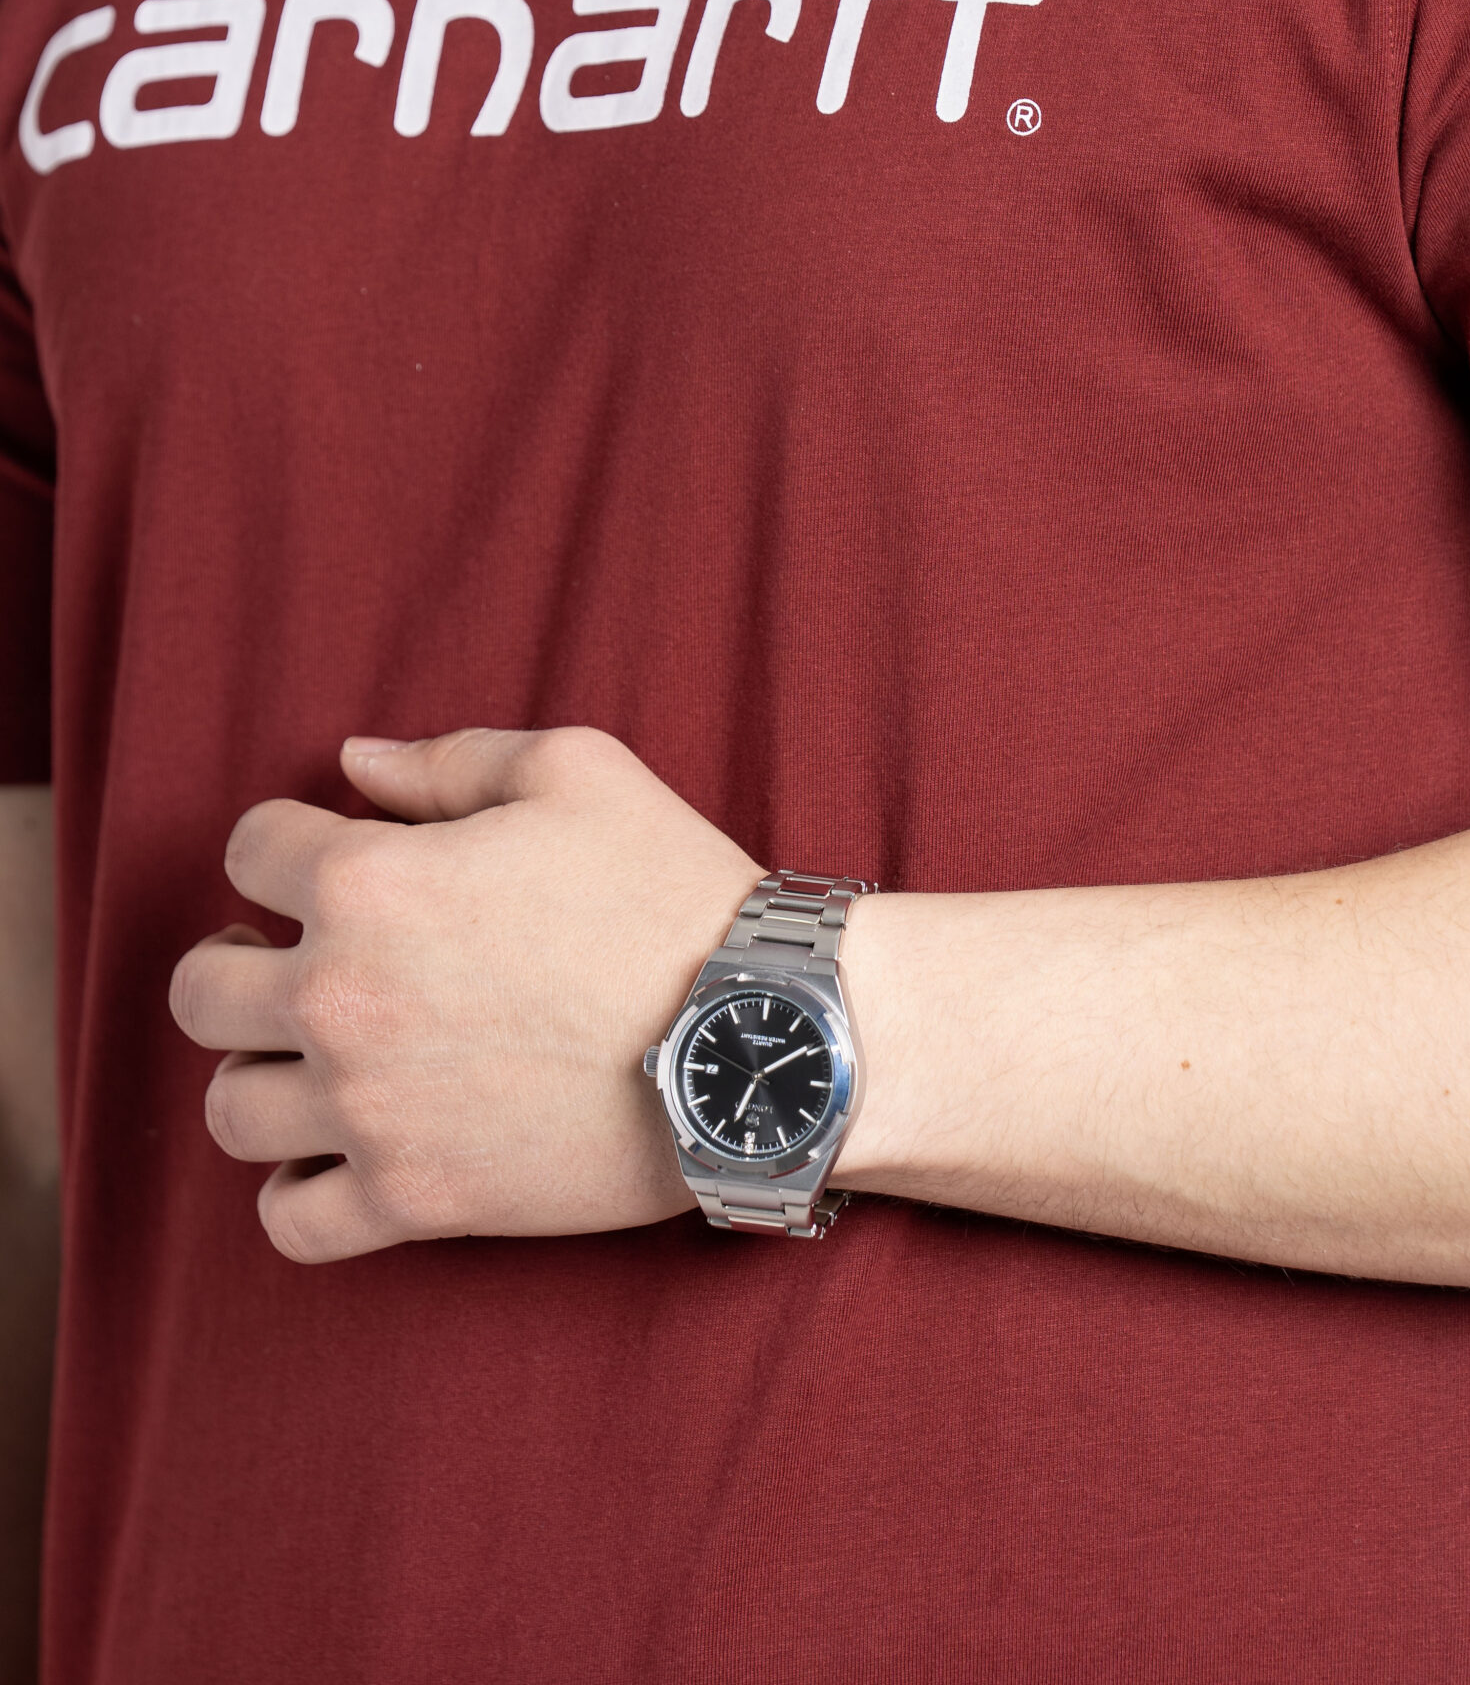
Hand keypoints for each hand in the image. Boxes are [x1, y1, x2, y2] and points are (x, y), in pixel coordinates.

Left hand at [168, 727, 760, 1264]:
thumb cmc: (671, 889)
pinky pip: (290, 1221)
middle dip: (239, 961)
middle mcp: (343, 1000)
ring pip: (230, 1109)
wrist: (755, 1032)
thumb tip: (354, 762)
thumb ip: (448, 760)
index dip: (290, 841)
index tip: (334, 856)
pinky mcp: (415, 1198)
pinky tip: (338, 1154)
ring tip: (317, 1060)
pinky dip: (296, 1192)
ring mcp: (371, 1111)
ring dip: (262, 1075)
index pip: (250, 850)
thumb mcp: (578, 770)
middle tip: (298, 960)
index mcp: (368, 882)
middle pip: (203, 990)